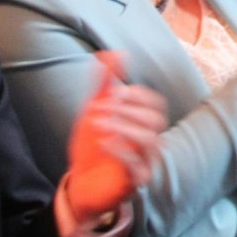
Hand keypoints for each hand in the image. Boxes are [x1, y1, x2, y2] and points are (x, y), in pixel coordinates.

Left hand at [61, 52, 167, 222]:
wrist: (80, 184)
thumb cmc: (93, 148)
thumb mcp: (95, 111)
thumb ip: (104, 83)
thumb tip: (111, 52)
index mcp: (143, 125)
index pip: (156, 104)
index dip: (137, 95)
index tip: (115, 92)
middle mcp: (149, 143)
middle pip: (155, 120)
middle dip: (128, 109)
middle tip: (102, 107)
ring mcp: (145, 163)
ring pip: (150, 140)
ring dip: (124, 126)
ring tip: (98, 122)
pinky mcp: (135, 182)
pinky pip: (138, 166)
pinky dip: (120, 150)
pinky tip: (103, 141)